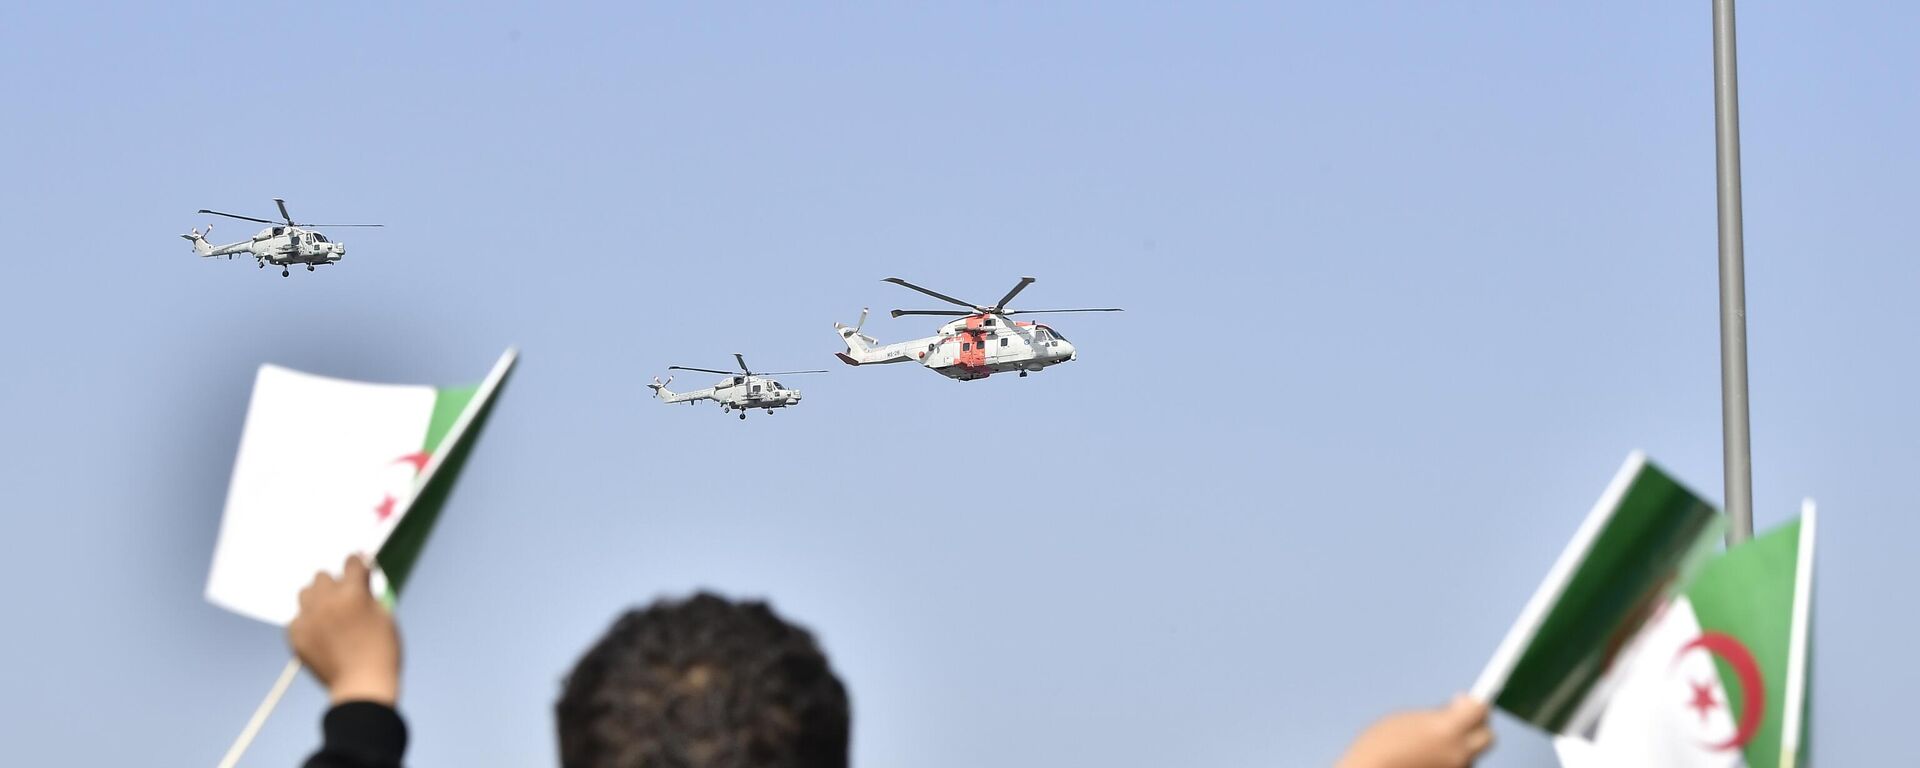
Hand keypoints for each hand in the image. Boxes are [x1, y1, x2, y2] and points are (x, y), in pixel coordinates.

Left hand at [287, 554, 401, 705]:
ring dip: (318, 599)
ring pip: (306, 593)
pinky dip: (309, 622)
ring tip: (329, 615)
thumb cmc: (381, 651)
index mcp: (353, 594)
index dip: (358, 565)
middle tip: (345, 599)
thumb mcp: (385, 616)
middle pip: (323, 576)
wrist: (361, 686)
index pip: (351, 562)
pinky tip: (322, 635)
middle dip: (335, 584)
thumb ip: (370, 593)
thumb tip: (362, 578)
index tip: (359, 569)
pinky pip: (298, 618)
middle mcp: (327, 601)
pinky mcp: (296, 635)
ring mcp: (309, 618)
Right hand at [1335, 694, 1493, 767]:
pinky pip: (1458, 765)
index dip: (1473, 702)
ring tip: (1430, 745)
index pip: (1481, 710)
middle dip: (1477, 726)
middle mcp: (1458, 752)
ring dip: (1459, 745)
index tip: (1461, 699)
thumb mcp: (1407, 720)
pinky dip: (1448, 759)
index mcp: (1447, 730)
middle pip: (1488, 736)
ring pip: (1471, 753)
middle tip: (1457, 721)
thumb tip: (1457, 713)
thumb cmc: (1379, 747)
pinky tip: (1427, 757)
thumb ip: (1438, 716)